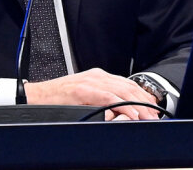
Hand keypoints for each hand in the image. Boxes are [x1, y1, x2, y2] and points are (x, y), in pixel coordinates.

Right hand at [23, 68, 161, 120]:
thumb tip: (121, 113)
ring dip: (138, 106)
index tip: (153, 109)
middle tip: (155, 116)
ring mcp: (90, 82)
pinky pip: (107, 98)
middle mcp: (97, 76)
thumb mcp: (86, 97)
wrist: (36, 96)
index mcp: (99, 77)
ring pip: (122, 91)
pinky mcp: (83, 91)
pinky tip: (130, 114)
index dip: (143, 97)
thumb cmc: (59, 99)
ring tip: (148, 117)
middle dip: (145, 102)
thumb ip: (102, 100)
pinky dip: (122, 106)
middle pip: (128, 87)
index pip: (128, 85)